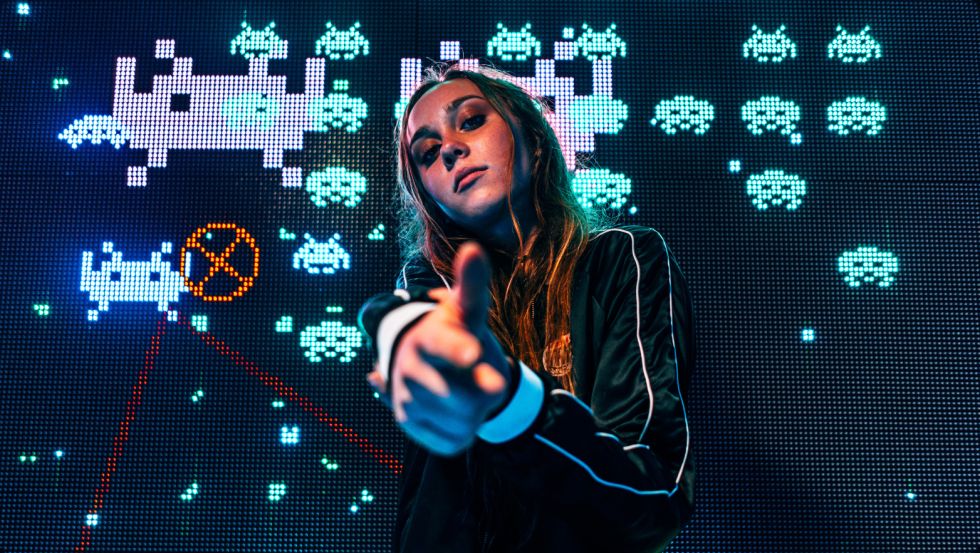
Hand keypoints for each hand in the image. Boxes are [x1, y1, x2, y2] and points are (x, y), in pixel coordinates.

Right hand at [366, 242, 512, 455]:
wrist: (431, 364)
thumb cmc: (458, 332)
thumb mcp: (469, 309)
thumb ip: (474, 286)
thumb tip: (473, 249)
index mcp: (429, 337)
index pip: (444, 344)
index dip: (458, 350)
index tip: (474, 354)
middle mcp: (410, 368)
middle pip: (461, 396)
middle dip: (483, 392)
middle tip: (483, 376)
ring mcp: (407, 398)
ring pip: (460, 421)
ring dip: (475, 411)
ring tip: (466, 389)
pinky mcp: (410, 425)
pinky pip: (452, 440)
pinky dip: (464, 431)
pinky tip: (455, 410)